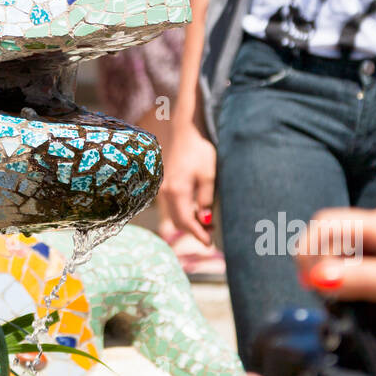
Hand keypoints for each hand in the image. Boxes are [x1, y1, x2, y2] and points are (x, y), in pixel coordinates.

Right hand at [158, 121, 217, 244]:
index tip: (209, 244)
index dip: (198, 235)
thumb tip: (205, 220)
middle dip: (194, 230)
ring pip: (174, 214)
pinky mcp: (164, 184)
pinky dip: (184, 212)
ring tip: (207, 220)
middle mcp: (166, 192)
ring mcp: (163, 188)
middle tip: (212, 232)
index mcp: (177, 191)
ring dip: (189, 221)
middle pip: (178, 221)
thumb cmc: (199, 151)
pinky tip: (196, 208)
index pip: (186, 222)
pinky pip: (172, 205)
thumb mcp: (208, 176)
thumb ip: (205, 199)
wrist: (184, 132)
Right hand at [294, 199, 375, 318]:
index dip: (307, 251)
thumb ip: (361, 280)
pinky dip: (361, 262)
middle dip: (321, 256)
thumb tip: (318, 278)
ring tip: (351, 292)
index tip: (306, 281)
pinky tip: (375, 283)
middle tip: (323, 291)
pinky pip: (371, 244)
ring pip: (353, 238)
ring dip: (342, 262)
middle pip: (336, 228)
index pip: (326, 224)